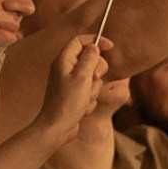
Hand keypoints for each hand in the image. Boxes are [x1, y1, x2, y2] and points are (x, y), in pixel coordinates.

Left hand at [36, 30, 109, 147]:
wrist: (57, 128)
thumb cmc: (67, 103)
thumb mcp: (82, 77)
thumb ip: (90, 59)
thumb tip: (94, 47)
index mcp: (63, 61)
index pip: (80, 41)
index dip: (95, 40)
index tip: (110, 46)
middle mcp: (65, 70)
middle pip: (90, 58)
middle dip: (97, 69)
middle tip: (93, 78)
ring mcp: (70, 83)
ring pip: (93, 77)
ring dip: (94, 89)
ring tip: (84, 98)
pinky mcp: (75, 95)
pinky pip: (90, 91)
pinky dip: (90, 99)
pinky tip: (82, 107)